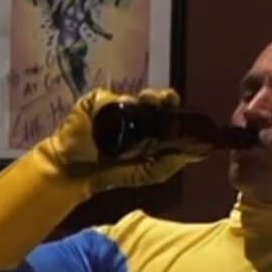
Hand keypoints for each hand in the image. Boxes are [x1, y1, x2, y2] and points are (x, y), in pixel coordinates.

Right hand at [42, 87, 210, 192]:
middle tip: (163, 100)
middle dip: (159, 97)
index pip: (165, 113)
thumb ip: (167, 166)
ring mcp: (114, 108)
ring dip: (141, 99)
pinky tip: (114, 112)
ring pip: (132, 97)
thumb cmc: (109, 174)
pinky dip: (113, 102)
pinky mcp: (95, 103)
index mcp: (149, 131)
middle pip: (151, 100)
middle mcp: (134, 116)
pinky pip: (108, 97)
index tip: (176, 104)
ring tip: (143, 104)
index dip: (172, 107)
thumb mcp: (145, 173)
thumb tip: (197, 155)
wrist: (75, 174)